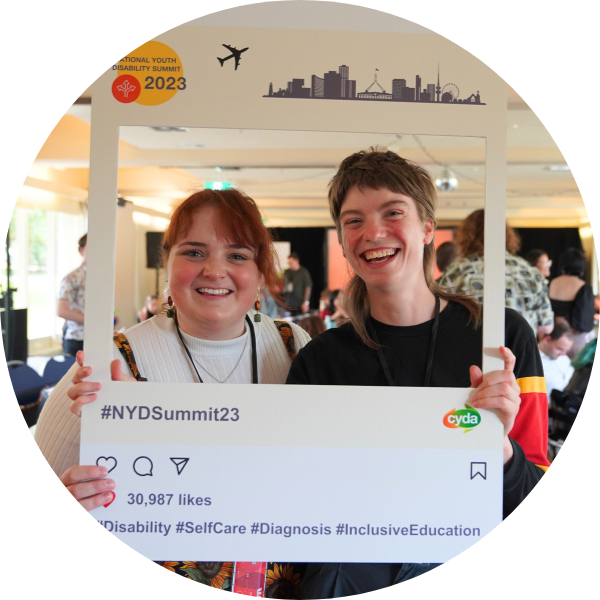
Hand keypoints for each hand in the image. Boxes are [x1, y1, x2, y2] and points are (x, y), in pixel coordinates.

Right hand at [60, 465, 114, 511]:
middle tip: (111, 484)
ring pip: (78, 505)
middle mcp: (63, 493)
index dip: (89, 472)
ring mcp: (64, 507)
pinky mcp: (68, 519)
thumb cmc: (78, 494)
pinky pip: (82, 512)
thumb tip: (106, 478)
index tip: (105, 471)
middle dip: (95, 487)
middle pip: (75, 491)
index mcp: (62, 483)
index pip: (72, 474)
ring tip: (109, 496)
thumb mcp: (78, 485)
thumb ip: (88, 481)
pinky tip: (102, 508)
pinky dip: (92, 509)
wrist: (66, 512)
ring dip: (95, 500)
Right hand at [68, 350, 135, 416]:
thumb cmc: (122, 393)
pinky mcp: (82, 411)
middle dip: (80, 372)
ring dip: (83, 387)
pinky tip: (94, 397)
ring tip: (98, 387)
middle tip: (90, 370)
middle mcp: (83, 387)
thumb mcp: (124, 382)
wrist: (127, 409)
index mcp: (93, 377)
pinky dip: (81, 401)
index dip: (80, 360)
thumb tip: (116, 362)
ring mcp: (81, 399)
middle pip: (75, 378)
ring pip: (71, 391)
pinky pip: (74, 407)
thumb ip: (118, 373)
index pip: (83, 367)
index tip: (81, 354)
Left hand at [469, 346, 520, 464]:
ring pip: (504, 388)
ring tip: (474, 400)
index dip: (507, 356)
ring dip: (486, 392)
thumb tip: (473, 367)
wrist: (490, 431)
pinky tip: (478, 405)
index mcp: (506, 381)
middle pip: (507, 375)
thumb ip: (476, 381)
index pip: (510, 365)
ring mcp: (515, 400)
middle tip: (476, 390)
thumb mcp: (478, 393)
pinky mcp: (513, 412)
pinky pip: (502, 402)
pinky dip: (487, 401)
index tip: (501, 347)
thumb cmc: (485, 409)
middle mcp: (514, 389)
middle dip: (489, 380)